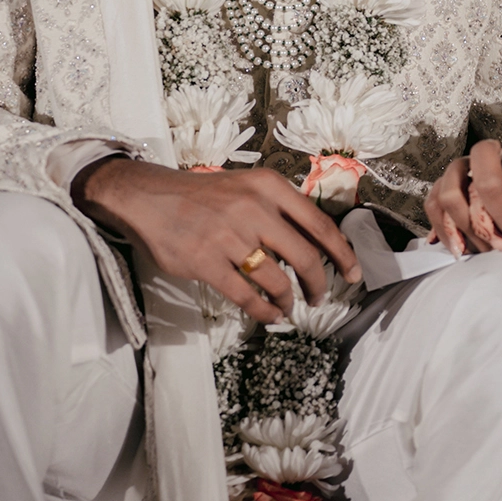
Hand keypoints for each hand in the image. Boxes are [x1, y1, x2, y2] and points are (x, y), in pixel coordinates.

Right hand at [77, 158, 361, 324]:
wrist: (148, 197)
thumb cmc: (203, 194)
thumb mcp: (247, 185)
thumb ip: (278, 207)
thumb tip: (315, 240)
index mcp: (268, 186)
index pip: (319, 222)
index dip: (342, 252)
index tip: (353, 272)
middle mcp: (254, 208)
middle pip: (305, 255)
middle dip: (319, 283)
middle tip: (320, 296)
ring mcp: (229, 236)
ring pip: (277, 279)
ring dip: (288, 299)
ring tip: (288, 306)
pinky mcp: (206, 262)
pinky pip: (246, 296)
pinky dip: (264, 311)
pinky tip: (269, 315)